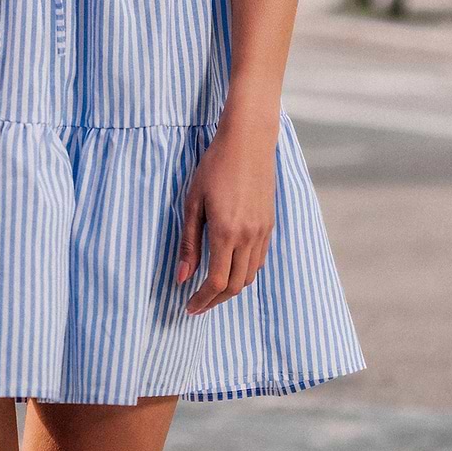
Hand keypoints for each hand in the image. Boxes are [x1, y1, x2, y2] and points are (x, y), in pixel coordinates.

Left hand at [175, 112, 277, 314]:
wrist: (248, 142)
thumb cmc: (214, 167)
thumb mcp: (193, 202)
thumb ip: (188, 242)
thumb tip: (181, 277)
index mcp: (226, 232)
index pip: (216, 281)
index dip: (202, 299)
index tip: (188, 307)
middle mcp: (248, 237)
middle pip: (235, 285)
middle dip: (215, 300)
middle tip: (197, 304)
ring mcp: (262, 232)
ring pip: (249, 275)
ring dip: (230, 288)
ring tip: (211, 289)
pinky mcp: (270, 225)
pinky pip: (259, 260)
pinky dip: (244, 272)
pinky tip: (230, 267)